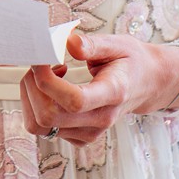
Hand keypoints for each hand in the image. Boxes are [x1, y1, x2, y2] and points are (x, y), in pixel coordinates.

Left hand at [18, 32, 178, 144]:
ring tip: (47, 75)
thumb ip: (92, 44)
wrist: (146, 84)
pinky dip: (37, 107)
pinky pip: (43, 129)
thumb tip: (67, 41)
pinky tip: (54, 90)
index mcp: (114, 93)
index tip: (42, 58)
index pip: (74, 100)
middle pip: (49, 116)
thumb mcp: (117, 44)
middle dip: (33, 86)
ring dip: (31, 96)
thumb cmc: (130, 61)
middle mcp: (102, 119)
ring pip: (39, 125)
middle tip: (41, 63)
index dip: (48, 81)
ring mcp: (90, 132)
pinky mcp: (79, 138)